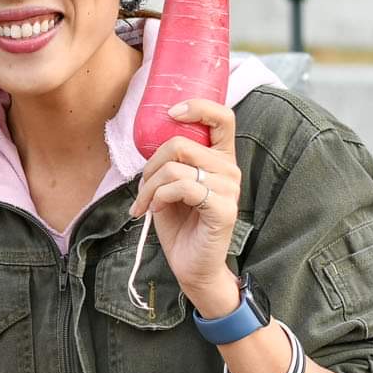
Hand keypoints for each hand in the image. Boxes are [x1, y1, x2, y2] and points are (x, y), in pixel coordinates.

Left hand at [129, 99, 240, 316]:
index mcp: (220, 159)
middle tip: (142, 189)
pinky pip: (182, 187)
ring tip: (145, 204)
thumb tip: (149, 141)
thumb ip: (169, 162)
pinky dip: (158, 198)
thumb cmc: (180, 224)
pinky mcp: (223, 208)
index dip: (197, 107)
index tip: (171, 112)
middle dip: (150, 166)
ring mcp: (230, 188)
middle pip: (180, 143)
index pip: (222, 117)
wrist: (192, 265)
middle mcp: (229, 169)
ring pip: (175, 168)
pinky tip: (154, 211)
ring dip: (149, 187)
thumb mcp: (170, 186)